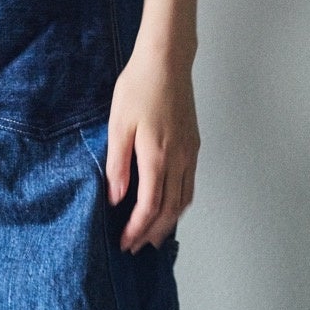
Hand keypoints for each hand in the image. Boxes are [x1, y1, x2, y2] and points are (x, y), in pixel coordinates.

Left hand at [106, 42, 199, 253]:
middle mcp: (179, 159)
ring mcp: (190, 152)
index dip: (137, 228)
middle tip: (135, 247)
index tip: (124, 242)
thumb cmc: (139, 87)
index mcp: (157, 156)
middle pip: (170, 209)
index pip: (149, 206)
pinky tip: (169, 206)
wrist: (167, 61)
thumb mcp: (118, 125)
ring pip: (184, 199)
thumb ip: (118, 164)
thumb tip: (116, 197)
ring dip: (169, 222)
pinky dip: (180, 203)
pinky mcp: (193, 144)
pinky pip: (190, 184)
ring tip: (153, 236)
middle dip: (152, 232)